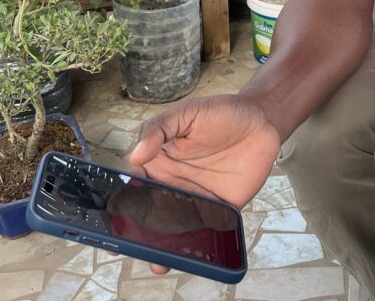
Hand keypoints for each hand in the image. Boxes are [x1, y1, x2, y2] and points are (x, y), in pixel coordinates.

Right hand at [127, 94, 279, 274]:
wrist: (261, 120)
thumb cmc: (220, 112)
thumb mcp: (186, 113)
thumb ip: (159, 129)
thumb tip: (135, 156)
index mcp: (159, 164)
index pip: (135, 188)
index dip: (123, 203)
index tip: (113, 218)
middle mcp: (174, 186)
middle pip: (152, 215)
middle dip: (141, 234)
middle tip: (135, 248)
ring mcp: (198, 200)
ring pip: (177, 228)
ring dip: (167, 245)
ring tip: (159, 263)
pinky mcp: (222, 209)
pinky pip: (208, 230)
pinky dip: (199, 243)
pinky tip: (193, 256)